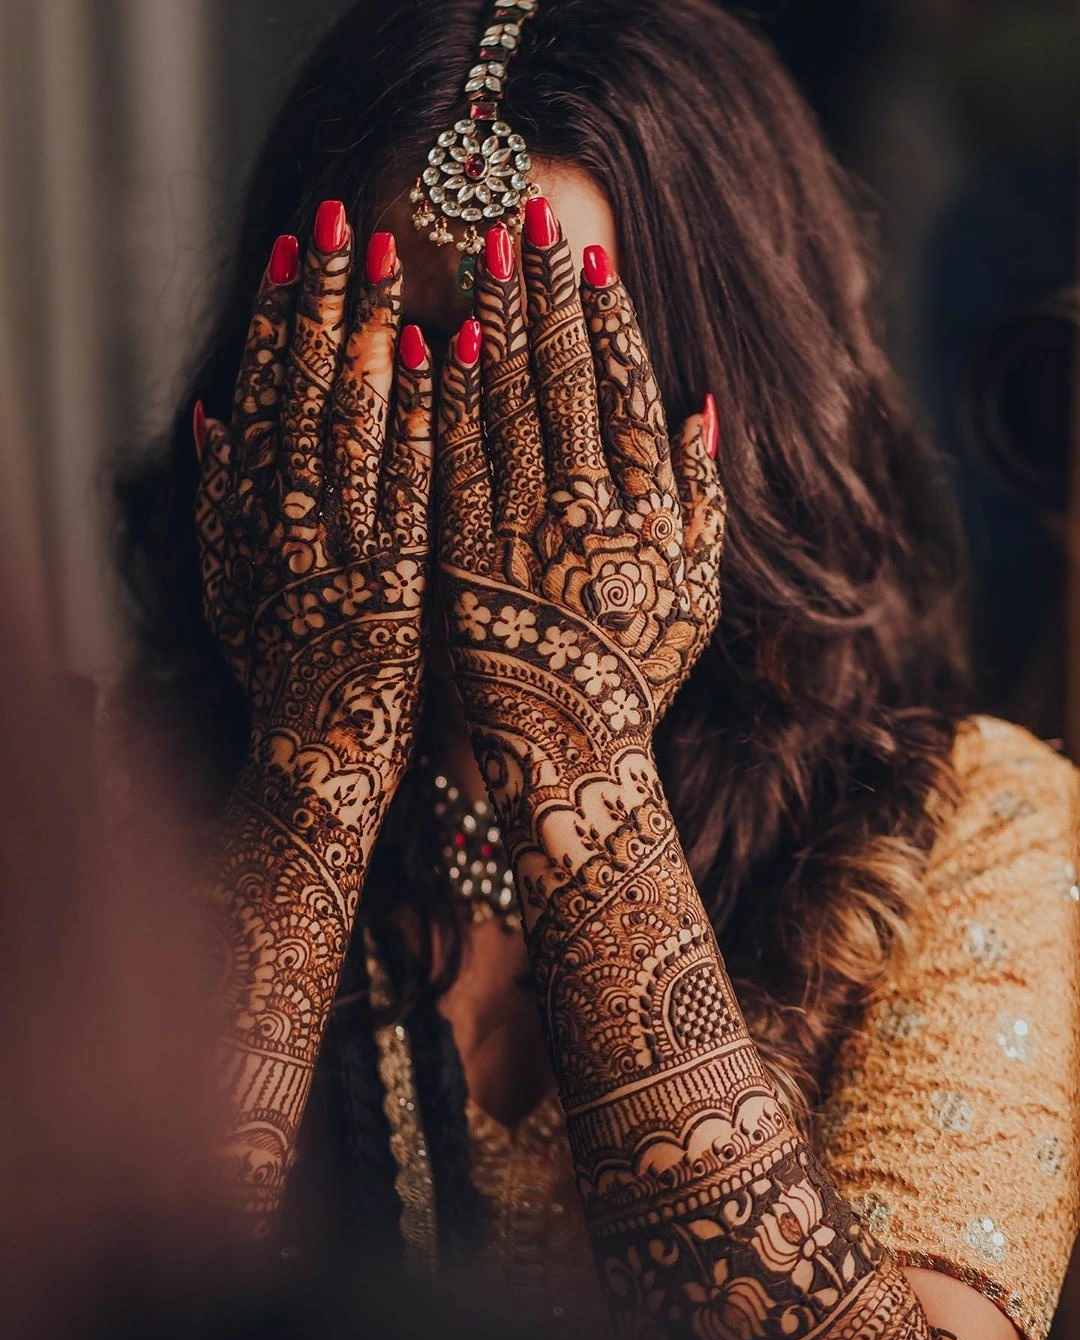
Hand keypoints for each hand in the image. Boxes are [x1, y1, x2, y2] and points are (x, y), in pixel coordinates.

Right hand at [194, 204, 432, 824]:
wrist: (319, 751)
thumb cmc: (280, 667)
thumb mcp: (226, 582)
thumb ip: (216, 497)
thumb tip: (206, 410)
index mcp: (248, 508)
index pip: (263, 390)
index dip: (277, 314)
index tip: (294, 245)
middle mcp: (289, 511)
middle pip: (304, 385)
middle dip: (325, 298)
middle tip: (345, 217)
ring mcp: (344, 536)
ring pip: (353, 415)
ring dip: (372, 331)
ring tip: (393, 255)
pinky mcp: (397, 566)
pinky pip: (406, 475)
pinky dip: (416, 410)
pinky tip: (438, 350)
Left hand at [437, 203, 724, 826]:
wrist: (564, 750)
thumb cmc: (636, 672)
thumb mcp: (698, 590)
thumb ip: (702, 495)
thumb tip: (703, 404)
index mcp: (650, 508)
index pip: (628, 387)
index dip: (609, 314)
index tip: (592, 253)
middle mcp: (588, 505)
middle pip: (565, 375)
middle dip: (547, 289)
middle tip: (530, 216)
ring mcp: (520, 525)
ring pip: (506, 400)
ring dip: (497, 318)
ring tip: (486, 251)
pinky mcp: (460, 550)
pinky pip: (454, 457)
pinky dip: (449, 395)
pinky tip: (442, 339)